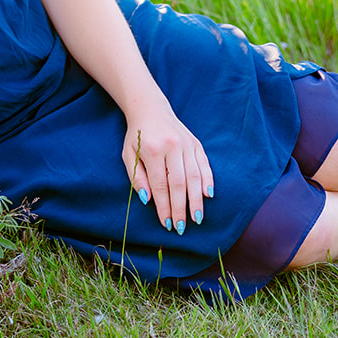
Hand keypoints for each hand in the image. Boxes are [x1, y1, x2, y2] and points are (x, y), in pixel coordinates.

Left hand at [121, 101, 214, 234]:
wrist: (150, 109)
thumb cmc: (138, 136)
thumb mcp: (129, 155)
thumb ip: (137, 177)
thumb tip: (148, 200)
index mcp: (153, 150)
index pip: (160, 185)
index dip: (164, 206)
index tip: (166, 223)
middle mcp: (172, 147)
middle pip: (179, 184)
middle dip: (181, 208)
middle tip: (182, 227)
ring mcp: (186, 144)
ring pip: (194, 176)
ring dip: (196, 200)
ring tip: (197, 218)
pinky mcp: (196, 143)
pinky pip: (204, 164)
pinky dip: (208, 180)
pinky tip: (208, 195)